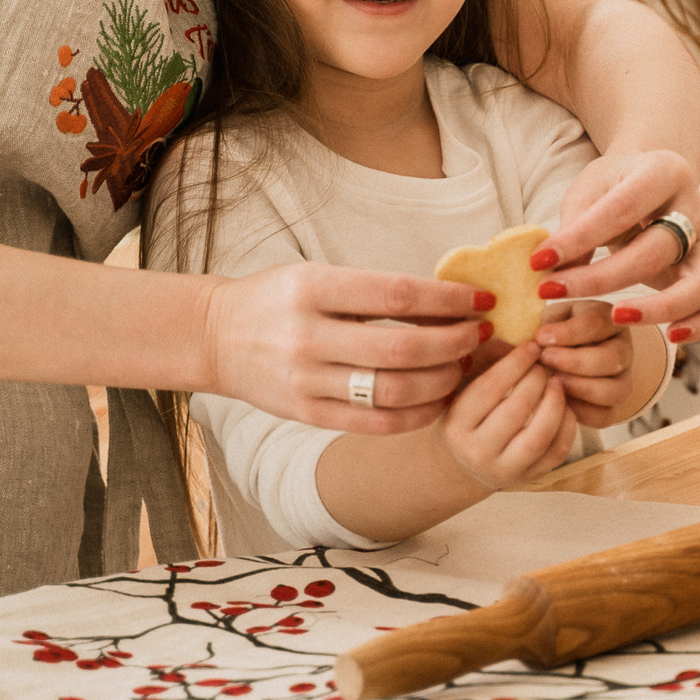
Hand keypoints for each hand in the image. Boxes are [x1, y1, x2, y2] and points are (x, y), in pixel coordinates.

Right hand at [201, 263, 490, 433]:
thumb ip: (375, 290)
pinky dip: (415, 414)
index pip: (397, 294)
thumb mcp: (319, 276)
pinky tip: (436, 399)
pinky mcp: (306, 415)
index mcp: (314, 289)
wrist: (218, 336)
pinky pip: (374, 423)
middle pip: (403, 347)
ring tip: (462, 365)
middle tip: (480, 335)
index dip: (448, 298)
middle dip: (454, 342)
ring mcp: (306, 381)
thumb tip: (448, 301)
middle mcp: (308, 336)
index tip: (481, 300)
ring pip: (394, 390)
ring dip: (442, 380)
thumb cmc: (280, 298)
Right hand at [438, 341, 576, 489]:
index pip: (488, 388)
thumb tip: (517, 336)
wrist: (466, 465)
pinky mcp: (530, 477)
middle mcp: (477, 452)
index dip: (514, 363)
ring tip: (558, 381)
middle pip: (516, 410)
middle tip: (545, 362)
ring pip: (540, 435)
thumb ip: (485, 361)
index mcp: (456, 424)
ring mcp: (505, 469)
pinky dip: (568, 424)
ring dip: (555, 401)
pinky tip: (565, 405)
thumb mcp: (465, 389)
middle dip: (536, 379)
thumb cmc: (469, 416)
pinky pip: (558, 451)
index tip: (531, 345)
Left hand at [535, 300, 641, 426]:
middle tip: (546, 359)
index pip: (598, 322)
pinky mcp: (613, 406)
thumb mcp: (544, 321)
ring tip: (553, 382)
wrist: (555, 359)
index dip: (569, 332)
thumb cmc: (549, 336)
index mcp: (607, 318)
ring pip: (617, 390)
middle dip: (575, 361)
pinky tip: (559, 400)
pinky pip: (606, 415)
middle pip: (614, 358)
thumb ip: (536, 326)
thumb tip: (524, 340)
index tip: (540, 337)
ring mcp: (622, 379)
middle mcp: (622, 348)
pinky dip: (581, 411)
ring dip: (581, 388)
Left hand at [536, 149, 699, 344]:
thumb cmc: (615, 185)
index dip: (580, 238)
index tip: (539, 262)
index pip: (621, 208)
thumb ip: (575, 227)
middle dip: (601, 278)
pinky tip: (671, 336)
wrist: (653, 180)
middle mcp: (695, 206)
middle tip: (553, 292)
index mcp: (663, 171)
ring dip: (660, 307)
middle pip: (656, 249)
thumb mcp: (589, 190)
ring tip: (617, 318)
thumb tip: (556, 272)